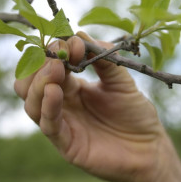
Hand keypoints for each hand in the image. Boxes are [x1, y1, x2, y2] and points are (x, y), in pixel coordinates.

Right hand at [14, 33, 175, 181]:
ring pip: (32, 103)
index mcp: (72, 87)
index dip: (56, 52)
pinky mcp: (67, 144)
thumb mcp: (121, 80)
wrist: (150, 147)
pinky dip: (48, 106)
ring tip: (55, 69)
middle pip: (30, 83)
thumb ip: (103, 58)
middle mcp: (62, 103)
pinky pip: (49, 125)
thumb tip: (79, 34)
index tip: (74, 44)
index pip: (49, 66)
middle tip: (56, 57)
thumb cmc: (135, 113)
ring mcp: (62, 123)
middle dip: (39, 66)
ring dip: (38, 83)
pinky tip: (53, 91)